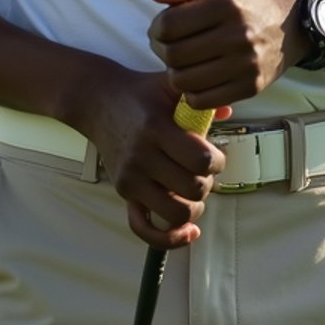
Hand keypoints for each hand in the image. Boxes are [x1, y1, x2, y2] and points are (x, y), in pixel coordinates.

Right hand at [81, 64, 231, 250]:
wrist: (98, 100)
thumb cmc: (140, 93)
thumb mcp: (170, 85)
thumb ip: (200, 97)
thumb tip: (227, 112)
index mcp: (157, 129)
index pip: (200, 160)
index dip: (217, 161)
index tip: (214, 154)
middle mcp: (142, 157)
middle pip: (193, 189)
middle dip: (208, 182)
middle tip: (203, 170)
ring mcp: (130, 178)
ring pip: (175, 214)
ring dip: (194, 207)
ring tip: (194, 192)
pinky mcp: (123, 192)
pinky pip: (143, 228)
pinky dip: (168, 238)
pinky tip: (188, 232)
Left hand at [147, 0, 305, 109]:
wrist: (290, 25)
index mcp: (228, 4)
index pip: (169, 25)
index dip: (156, 27)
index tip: (161, 27)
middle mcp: (239, 35)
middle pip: (174, 54)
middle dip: (161, 49)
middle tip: (167, 44)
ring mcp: (246, 65)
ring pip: (184, 81)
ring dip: (174, 72)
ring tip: (181, 61)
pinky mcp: (250, 88)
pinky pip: (201, 100)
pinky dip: (190, 91)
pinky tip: (196, 77)